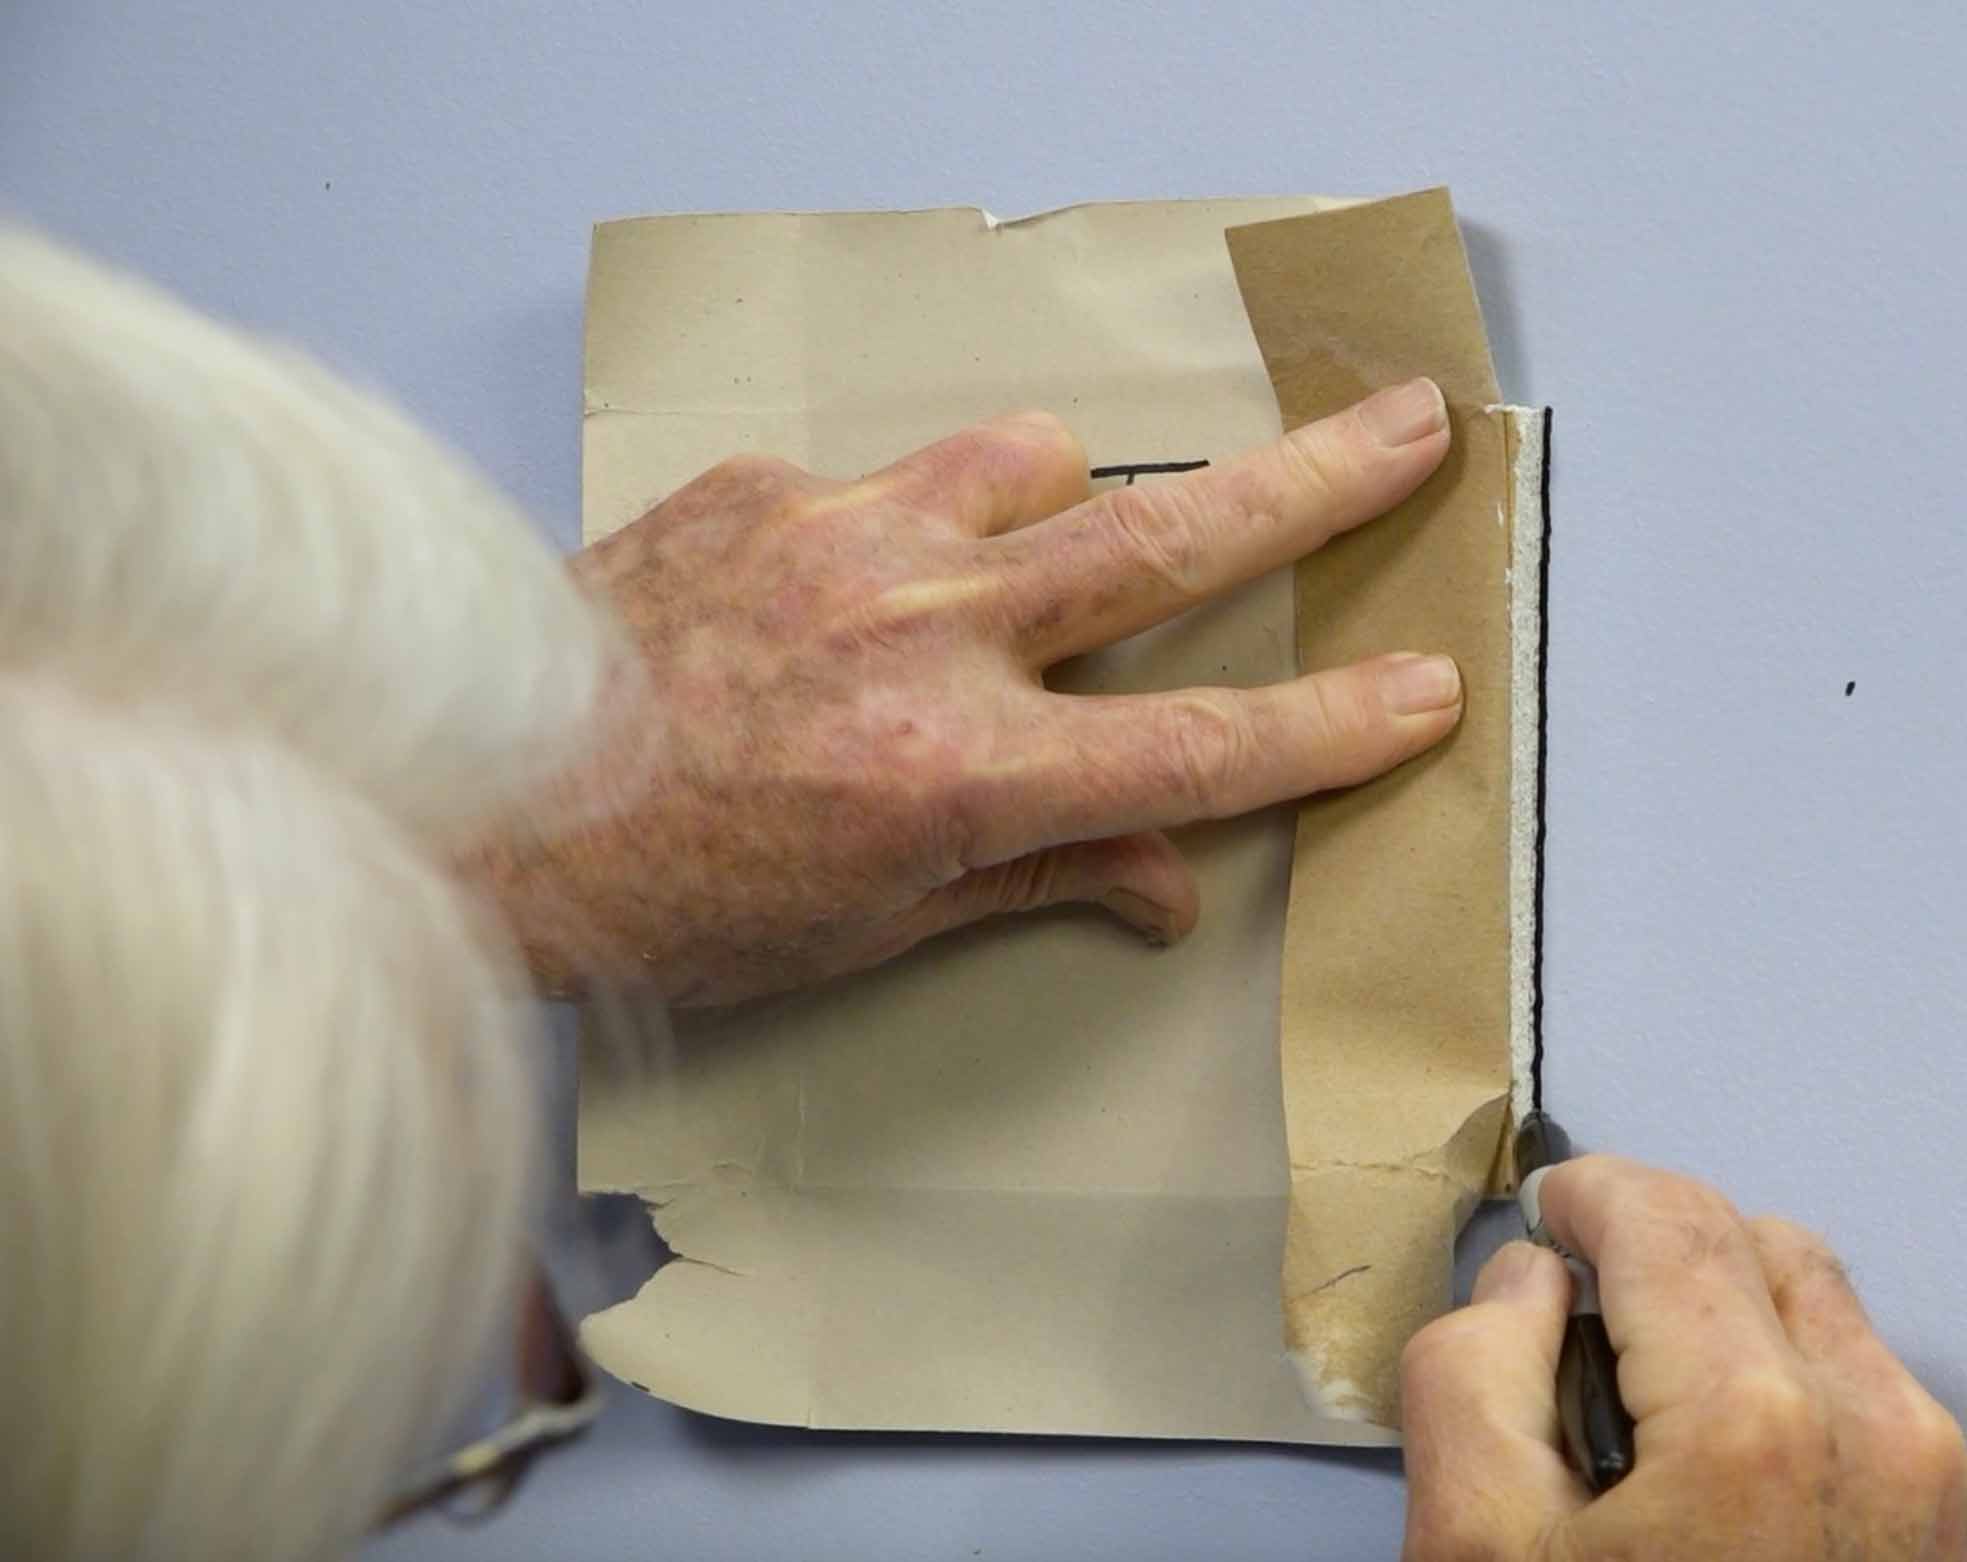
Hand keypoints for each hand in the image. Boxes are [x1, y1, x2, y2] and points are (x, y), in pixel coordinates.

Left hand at [469, 378, 1461, 1005]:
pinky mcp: (760, 487)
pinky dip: (901, 530)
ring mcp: (841, 539)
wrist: (461, 807)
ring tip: (1031, 551)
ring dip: (1062, 501)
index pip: (1202, 743)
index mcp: (960, 773)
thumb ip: (1034, 880)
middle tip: (1410, 426)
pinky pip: (889, 481)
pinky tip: (831, 597)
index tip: (1425, 686)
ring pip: (1030, 465)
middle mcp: (923, 634)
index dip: (1333, 723)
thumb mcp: (867, 930)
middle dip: (1314, 482)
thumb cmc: (664, 902)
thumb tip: (1166, 883)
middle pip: (1169, 538)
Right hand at [1399, 1157, 1966, 1561]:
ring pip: (1833, 1318)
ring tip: (1655, 1433)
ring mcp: (1943, 1495)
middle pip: (1765, 1244)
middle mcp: (1882, 1437)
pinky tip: (1730, 1494)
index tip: (1552, 1210)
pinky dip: (1803, 1401)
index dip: (1594, 1195)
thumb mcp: (1475, 1553)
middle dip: (1668, 1255)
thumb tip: (1533, 1284)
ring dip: (1740, 1325)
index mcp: (1756, 1423)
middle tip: (1585, 1327)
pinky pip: (1881, 1405)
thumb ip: (1476, 1372)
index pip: (1671, 1218)